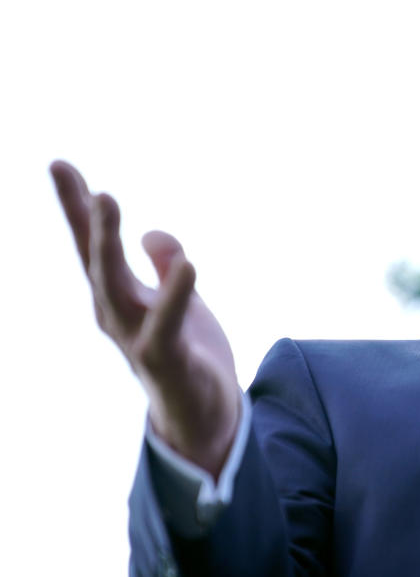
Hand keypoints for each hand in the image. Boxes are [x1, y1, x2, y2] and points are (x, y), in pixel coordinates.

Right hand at [51, 160, 239, 476]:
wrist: (202, 413)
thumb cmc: (185, 351)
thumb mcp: (179, 298)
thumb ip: (164, 265)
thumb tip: (153, 233)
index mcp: (119, 295)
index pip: (93, 244)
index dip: (76, 205)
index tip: (60, 163)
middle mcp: (117, 313)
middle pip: (93, 257)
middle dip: (81, 214)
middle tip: (61, 167)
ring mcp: (135, 336)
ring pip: (114, 285)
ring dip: (107, 242)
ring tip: (107, 197)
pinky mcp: (165, 358)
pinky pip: (168, 323)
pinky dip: (176, 295)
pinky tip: (189, 265)